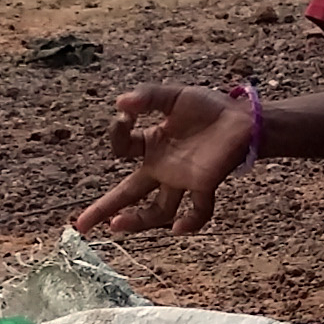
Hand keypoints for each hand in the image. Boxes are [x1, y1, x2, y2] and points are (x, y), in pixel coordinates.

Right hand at [75, 85, 252, 236]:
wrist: (243, 118)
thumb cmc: (208, 108)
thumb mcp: (174, 96)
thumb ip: (148, 97)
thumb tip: (120, 103)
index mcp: (151, 145)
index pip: (122, 149)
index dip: (118, 135)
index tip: (125, 118)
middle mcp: (162, 168)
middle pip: (128, 193)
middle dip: (104, 208)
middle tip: (81, 224)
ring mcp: (183, 179)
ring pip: (157, 210)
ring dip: (137, 220)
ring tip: (116, 225)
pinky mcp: (206, 183)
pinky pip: (198, 209)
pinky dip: (190, 220)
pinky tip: (177, 228)